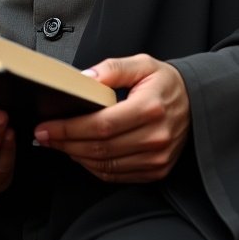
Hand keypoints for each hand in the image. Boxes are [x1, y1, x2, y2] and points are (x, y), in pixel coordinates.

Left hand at [33, 55, 189, 182]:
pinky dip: (94, 167)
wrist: (195, 103)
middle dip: (65, 143)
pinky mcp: (156, 170)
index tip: (46, 126)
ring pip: (106, 166)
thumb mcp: (142, 64)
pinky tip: (80, 153)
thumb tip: (85, 78)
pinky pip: (117, 175)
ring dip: (76, 156)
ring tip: (58, 143)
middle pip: (100, 148)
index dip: (69, 128)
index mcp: (150, 108)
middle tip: (43, 136)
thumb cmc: (165, 82)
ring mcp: (156, 158)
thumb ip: (113, 68)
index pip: (101, 125)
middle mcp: (155, 137)